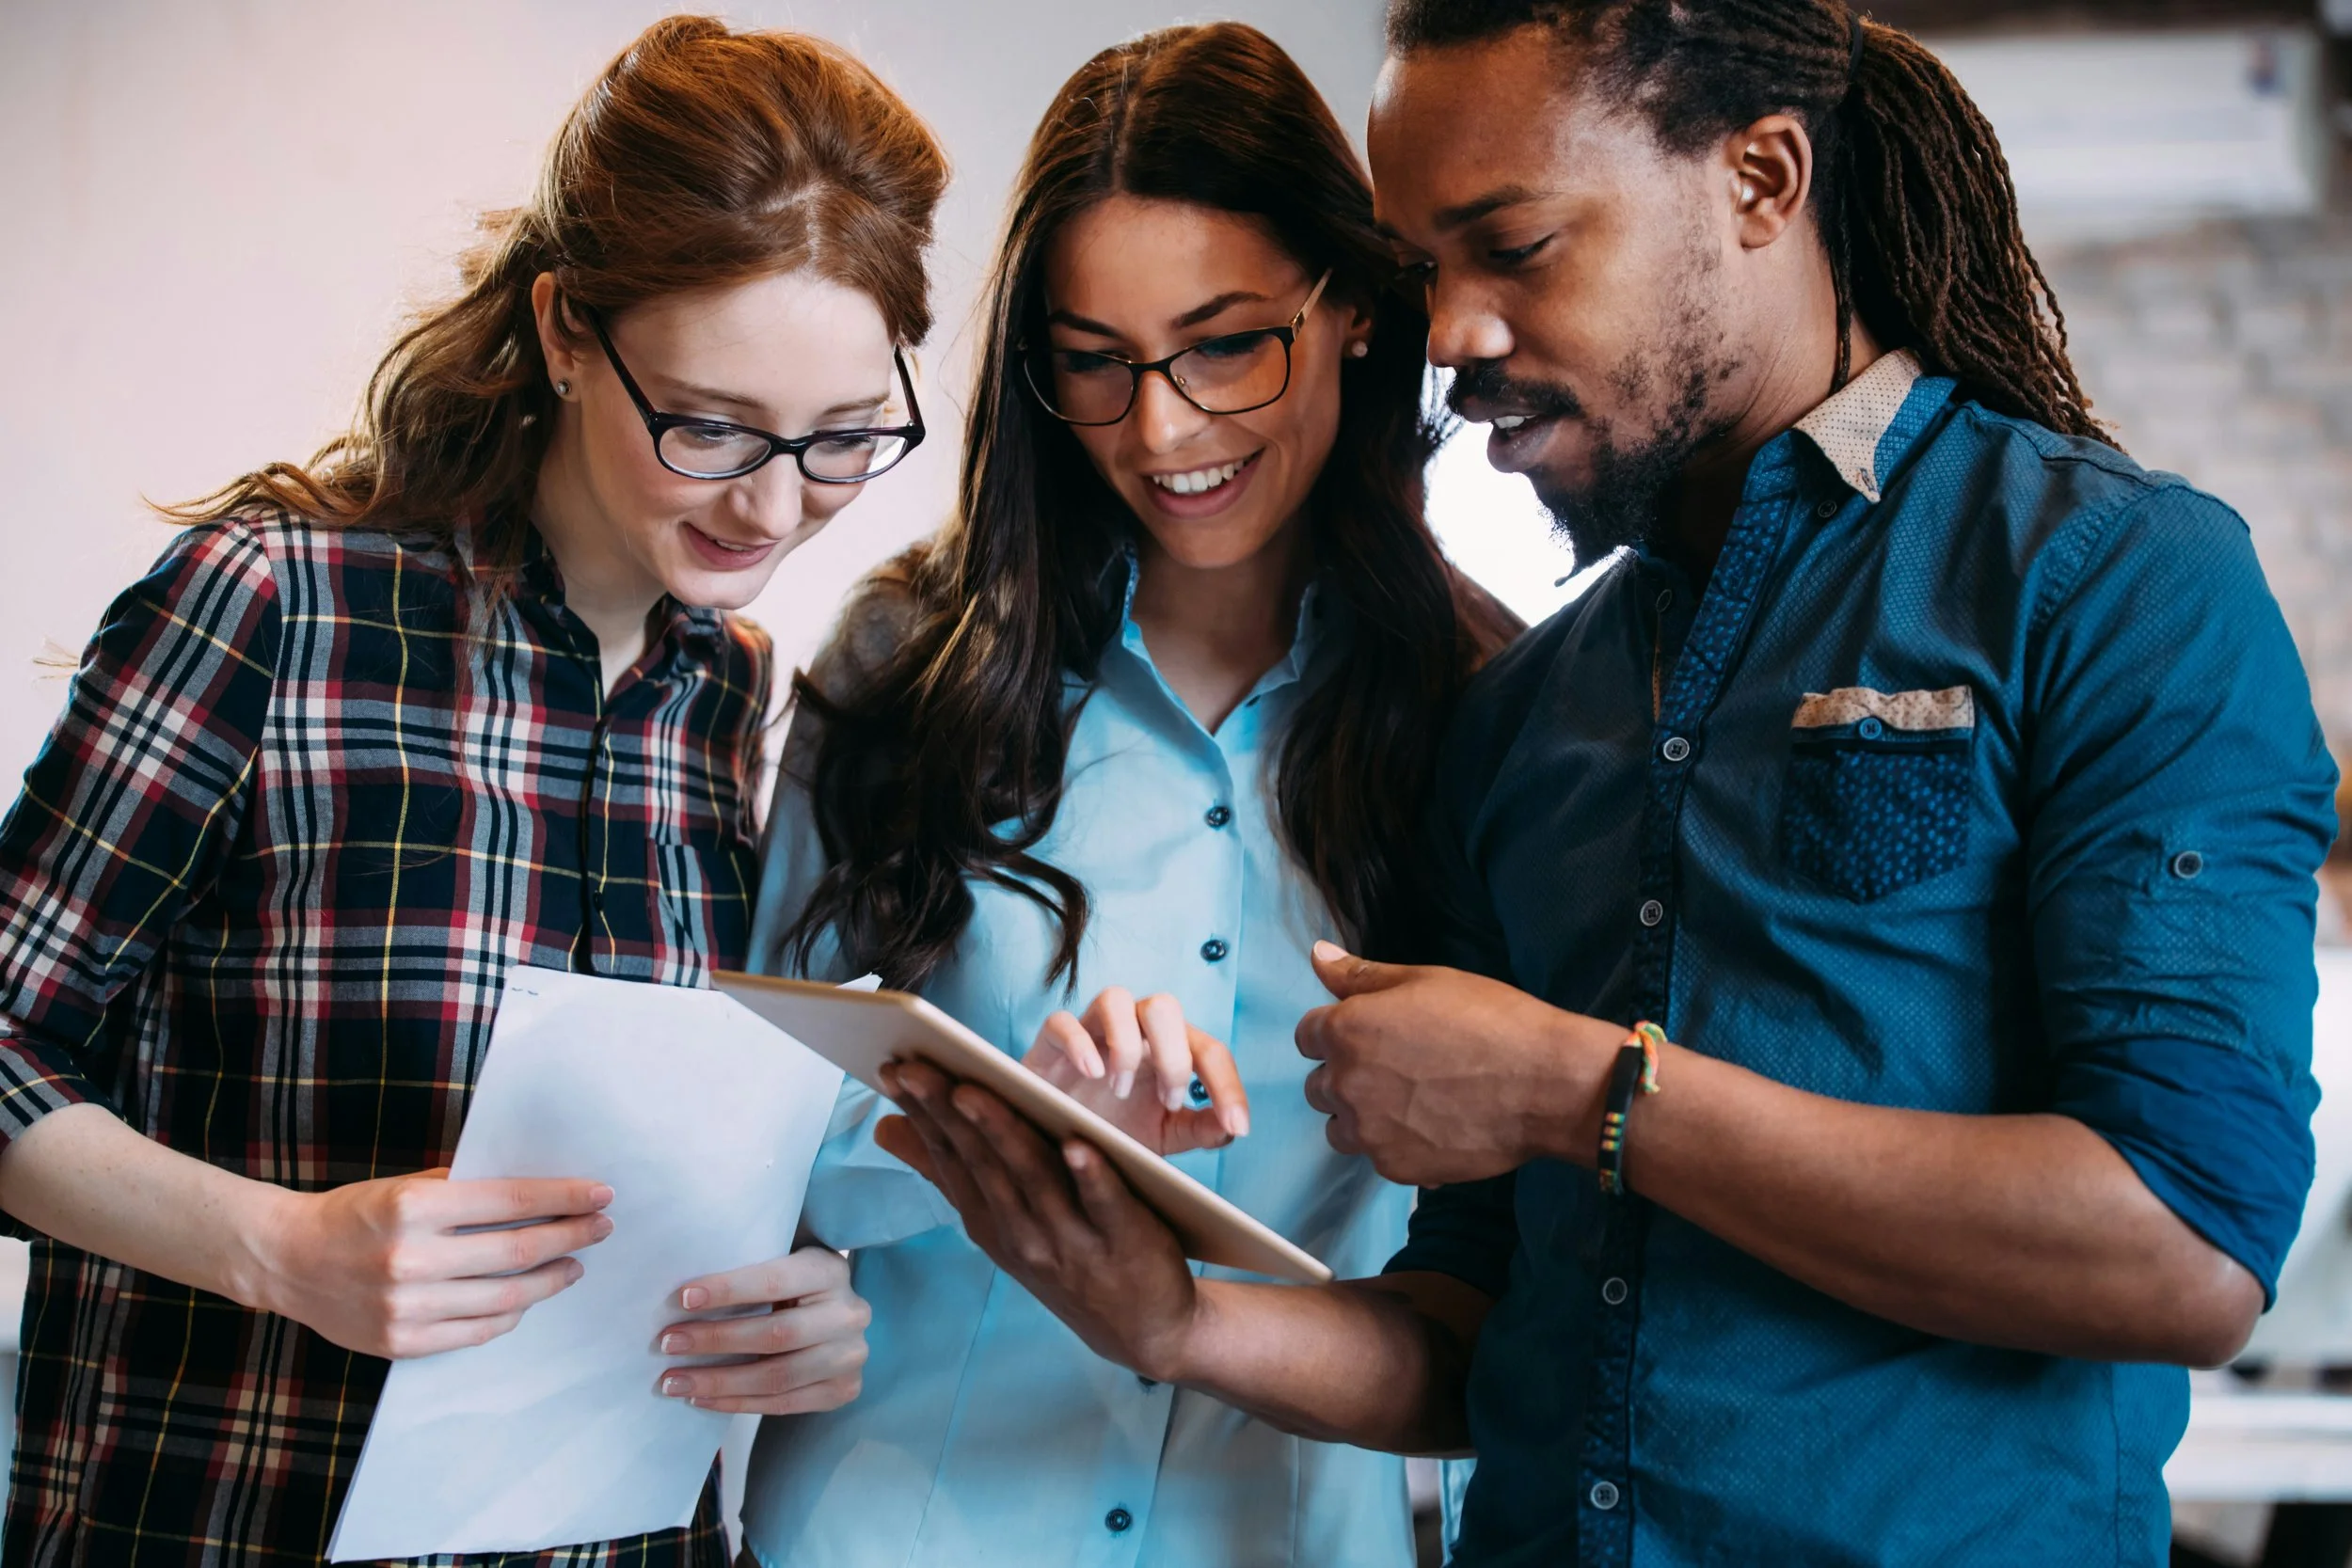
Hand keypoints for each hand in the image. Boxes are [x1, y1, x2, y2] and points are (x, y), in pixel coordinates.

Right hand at [247, 1169, 612, 1358]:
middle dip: (570, 1237)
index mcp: (414, 1206)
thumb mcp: (406, 1185)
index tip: (601, 1194)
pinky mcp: (401, 1342)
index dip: (563, 1197)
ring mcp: (406, 1306)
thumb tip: (538, 1195)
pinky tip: (527, 1300)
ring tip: (573, 1265)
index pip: (511, 1201)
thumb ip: (465, 1191)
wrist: (287, 1259)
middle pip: (518, 1251)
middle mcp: (412, 1258)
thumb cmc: (354, 1213)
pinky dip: (510, 1316)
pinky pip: (476, 1332)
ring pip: (505, 1299)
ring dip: (550, 1280)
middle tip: (601, 1228)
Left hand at [652, 1246, 871, 1413]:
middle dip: (715, 1340)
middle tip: (668, 1344)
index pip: (774, 1281)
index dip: (728, 1290)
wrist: (837, 1316)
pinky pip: (782, 1404)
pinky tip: (702, 1399)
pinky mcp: (843, 1390)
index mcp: (830, 1271)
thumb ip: (747, 1269)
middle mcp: (849, 1314)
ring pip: (776, 1377)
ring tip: (674, 1381)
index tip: (683, 1298)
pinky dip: (736, 1403)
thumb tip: (683, 1294)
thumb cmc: (793, 1285)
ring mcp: (850, 1357)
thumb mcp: (783, 1261)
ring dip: (719, 1381)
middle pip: (775, 1335)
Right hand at [873, 1060, 1201, 1380]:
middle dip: (946, 1112)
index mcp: (990, 1223)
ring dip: (1002, 1132)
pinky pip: (1105, 1205)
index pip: (950, 1158)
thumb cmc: (1068, 1259)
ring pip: (1032, 1178)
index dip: (921, 1113)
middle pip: (981, 1162)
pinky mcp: (1126, 1243)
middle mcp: (1022, 1235)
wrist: (1145, 1330)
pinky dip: (1090, 1175)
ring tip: (973, 1090)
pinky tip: (1077, 1144)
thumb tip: (885, 1128)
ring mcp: (1072, 1242)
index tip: (893, 1068)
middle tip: (916, 1065)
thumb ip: (950, 1175)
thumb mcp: (1001, 1226)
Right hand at [1023, 987, 1248, 1154]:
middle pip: (1164, 1007)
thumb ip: (1200, 1129)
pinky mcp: (1049, 1043)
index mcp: (1168, 1048)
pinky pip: (1061, 1022)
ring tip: (1119, 1089)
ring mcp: (1090, 1031)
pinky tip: (1091, 1074)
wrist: (1059, 1142)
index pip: (1209, 1050)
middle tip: (1168, 1103)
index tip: (1238, 1126)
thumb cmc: (1116, 1129)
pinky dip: (1078, 1043)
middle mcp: (1133, 1030)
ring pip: (1115, 998)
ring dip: (1125, 1045)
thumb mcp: (1165, 1136)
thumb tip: (1232, 1128)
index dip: (1228, 1085)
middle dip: (1174, 1057)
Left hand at [1296, 941, 1620, 1185]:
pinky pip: (1378, 1157)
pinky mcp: (1396, 1168)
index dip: (1338, 1033)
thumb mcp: (1426, 980)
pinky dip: (1397, 1146)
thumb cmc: (1491, 1020)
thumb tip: (1317, 955)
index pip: (1307, 1035)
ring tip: (1412, 1104)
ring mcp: (1369, 1132)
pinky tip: (1436, 1128)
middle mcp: (1346, 1084)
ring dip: (1363, 1117)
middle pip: (1319, 1085)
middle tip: (1401, 1069)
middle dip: (1349, 1076)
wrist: (1545, 1084)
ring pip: (1341, 1128)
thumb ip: (1361, 975)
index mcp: (1346, 1030)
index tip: (1372, 1037)